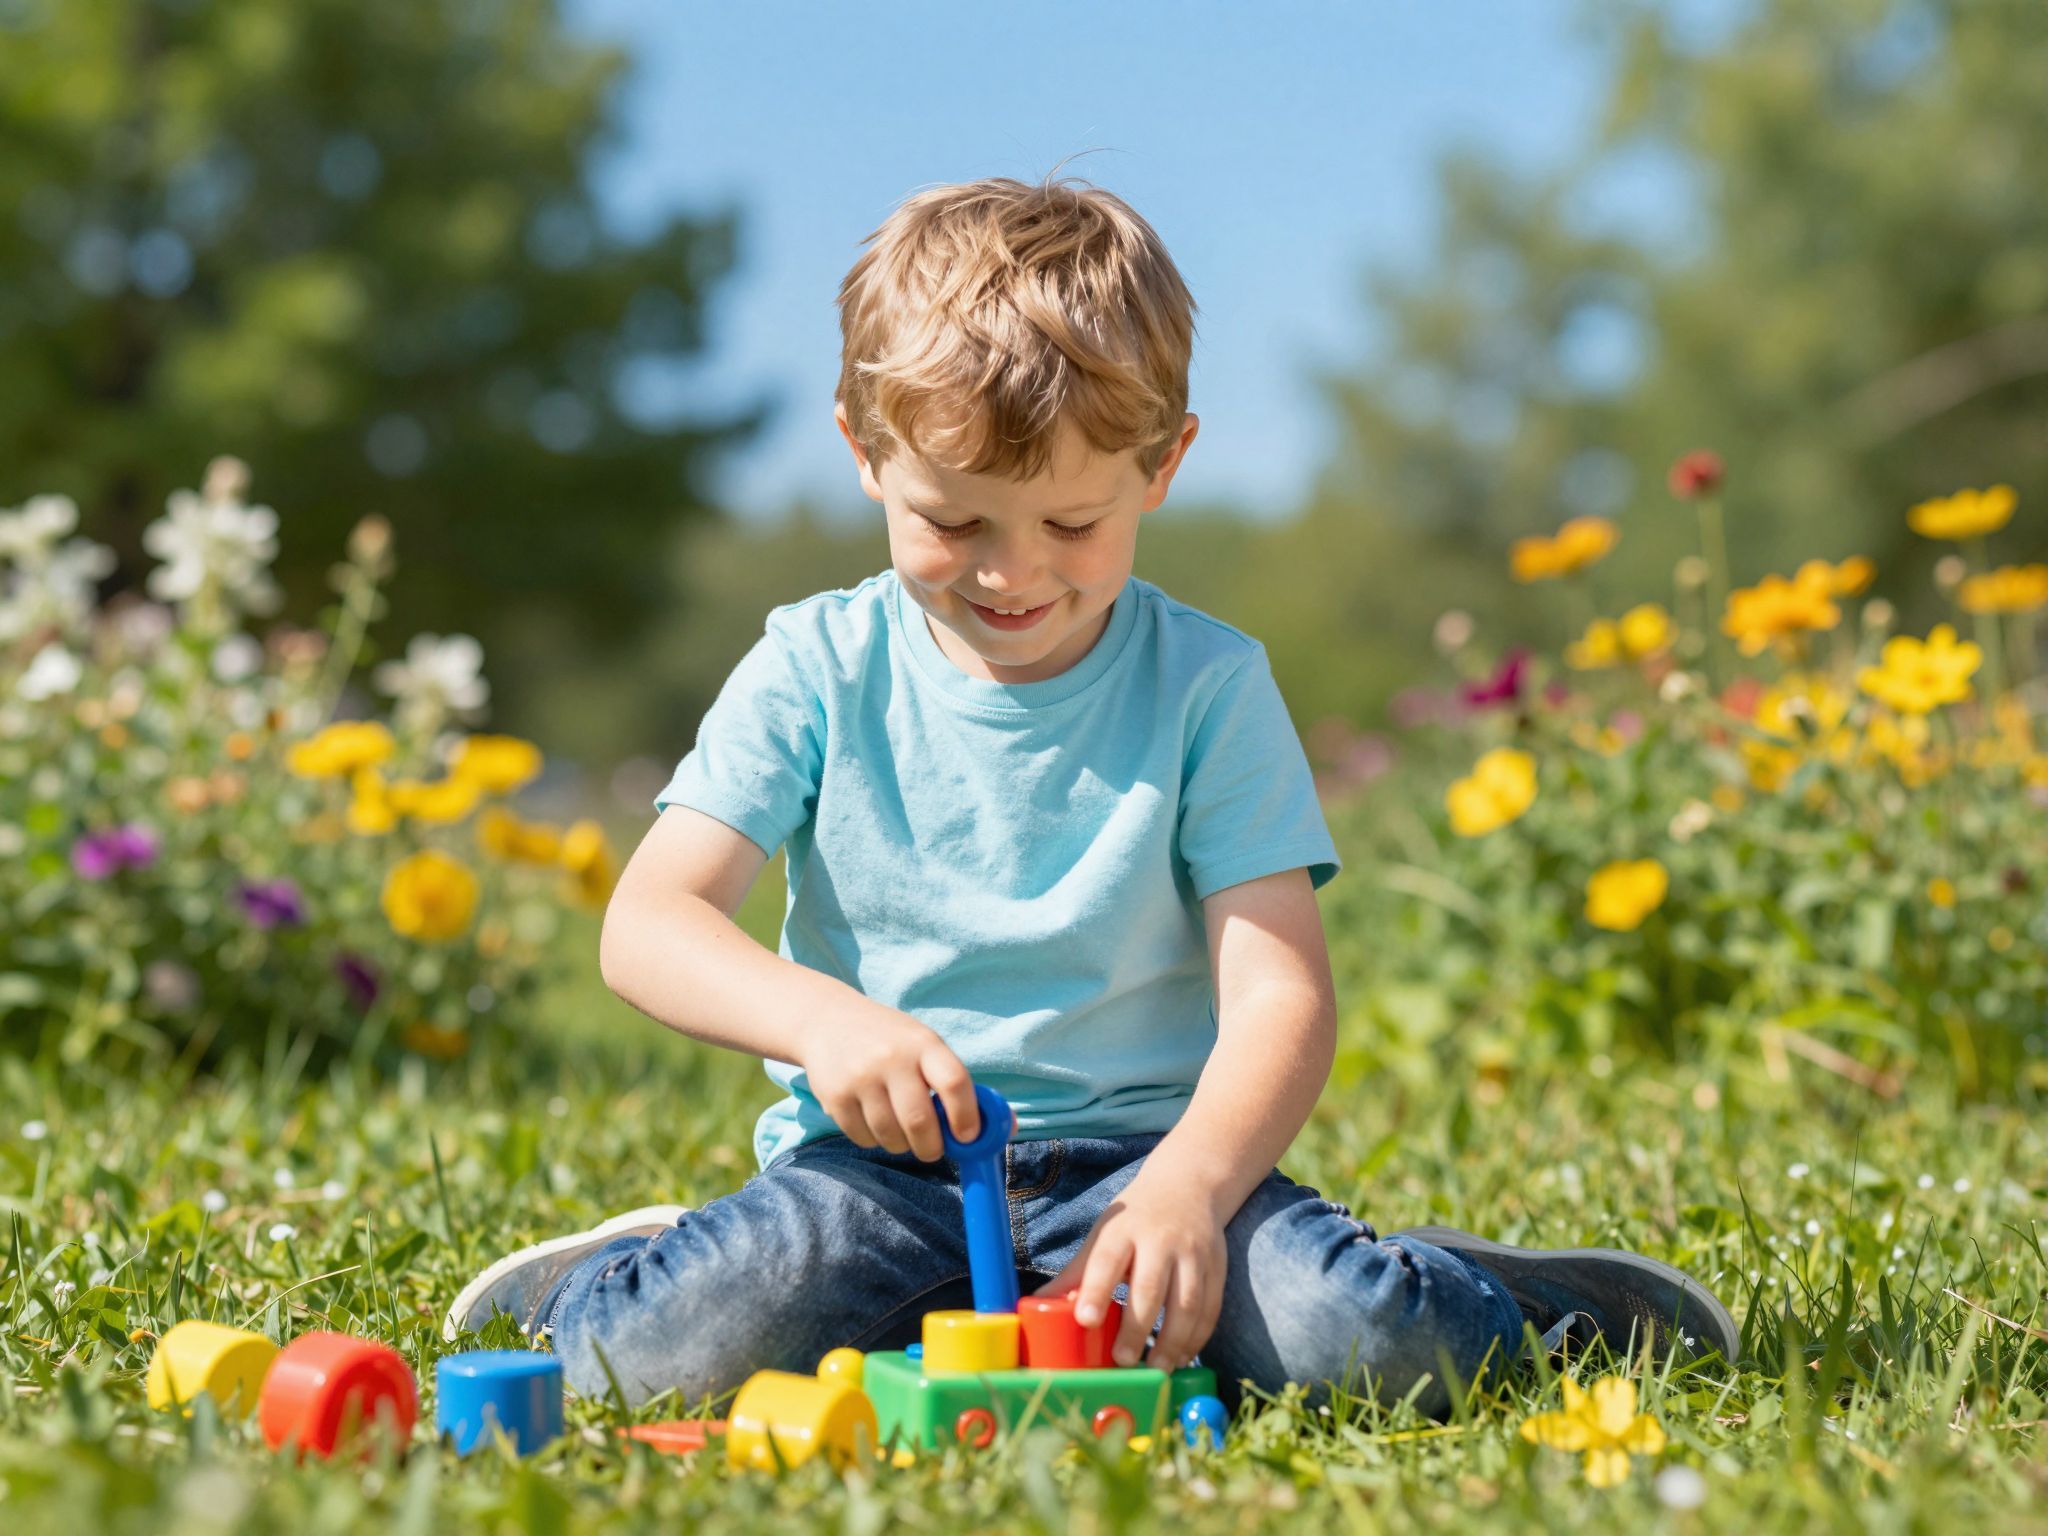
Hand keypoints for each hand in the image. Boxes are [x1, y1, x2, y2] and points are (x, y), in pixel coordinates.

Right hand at [799, 1003, 978, 1161]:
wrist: (826, 1020)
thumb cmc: (890, 1039)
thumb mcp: (926, 1045)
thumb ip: (959, 1084)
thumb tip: (1008, 1126)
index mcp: (923, 1043)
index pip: (954, 1082)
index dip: (967, 1117)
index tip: (968, 1137)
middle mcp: (891, 1059)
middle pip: (920, 1122)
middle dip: (932, 1147)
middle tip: (934, 1149)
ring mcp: (860, 1078)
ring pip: (891, 1137)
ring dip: (902, 1145)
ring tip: (901, 1129)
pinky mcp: (835, 1097)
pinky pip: (864, 1139)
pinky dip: (874, 1140)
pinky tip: (873, 1119)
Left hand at [1032, 1163, 1226, 1372]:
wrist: (1188, 1187)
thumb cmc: (1135, 1220)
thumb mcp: (1103, 1235)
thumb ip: (1077, 1272)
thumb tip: (1037, 1304)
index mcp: (1123, 1230)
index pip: (1107, 1260)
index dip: (1097, 1290)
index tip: (1085, 1320)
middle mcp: (1160, 1240)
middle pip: (1150, 1287)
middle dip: (1137, 1327)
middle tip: (1124, 1360)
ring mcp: (1193, 1254)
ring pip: (1187, 1303)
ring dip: (1173, 1341)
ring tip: (1157, 1369)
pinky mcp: (1217, 1267)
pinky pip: (1210, 1308)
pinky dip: (1197, 1338)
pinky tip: (1182, 1357)